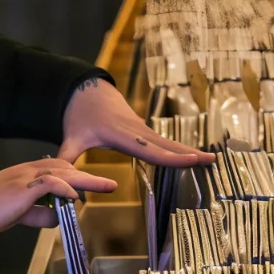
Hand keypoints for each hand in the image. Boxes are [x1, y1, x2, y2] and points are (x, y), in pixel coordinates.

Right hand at [0, 158, 117, 239]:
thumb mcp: (16, 214)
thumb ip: (37, 214)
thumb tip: (57, 217)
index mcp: (23, 174)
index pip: (55, 169)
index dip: (74, 177)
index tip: (90, 185)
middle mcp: (26, 171)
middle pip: (64, 168)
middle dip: (88, 176)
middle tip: (108, 184)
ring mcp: (24, 177)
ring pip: (62, 172)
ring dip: (86, 180)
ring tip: (105, 186)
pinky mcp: (22, 187)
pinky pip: (50, 183)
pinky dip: (66, 188)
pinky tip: (77, 196)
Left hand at [58, 77, 215, 167]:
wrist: (86, 91)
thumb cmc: (78, 116)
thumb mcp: (71, 137)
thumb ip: (66, 159)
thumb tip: (61, 183)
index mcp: (122, 135)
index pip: (151, 151)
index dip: (172, 158)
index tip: (192, 160)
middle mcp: (137, 131)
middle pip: (167, 145)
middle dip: (190, 153)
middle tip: (212, 161)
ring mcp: (142, 129)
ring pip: (168, 142)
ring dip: (189, 151)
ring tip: (211, 160)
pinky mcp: (143, 129)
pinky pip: (164, 141)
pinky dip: (179, 149)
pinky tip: (192, 156)